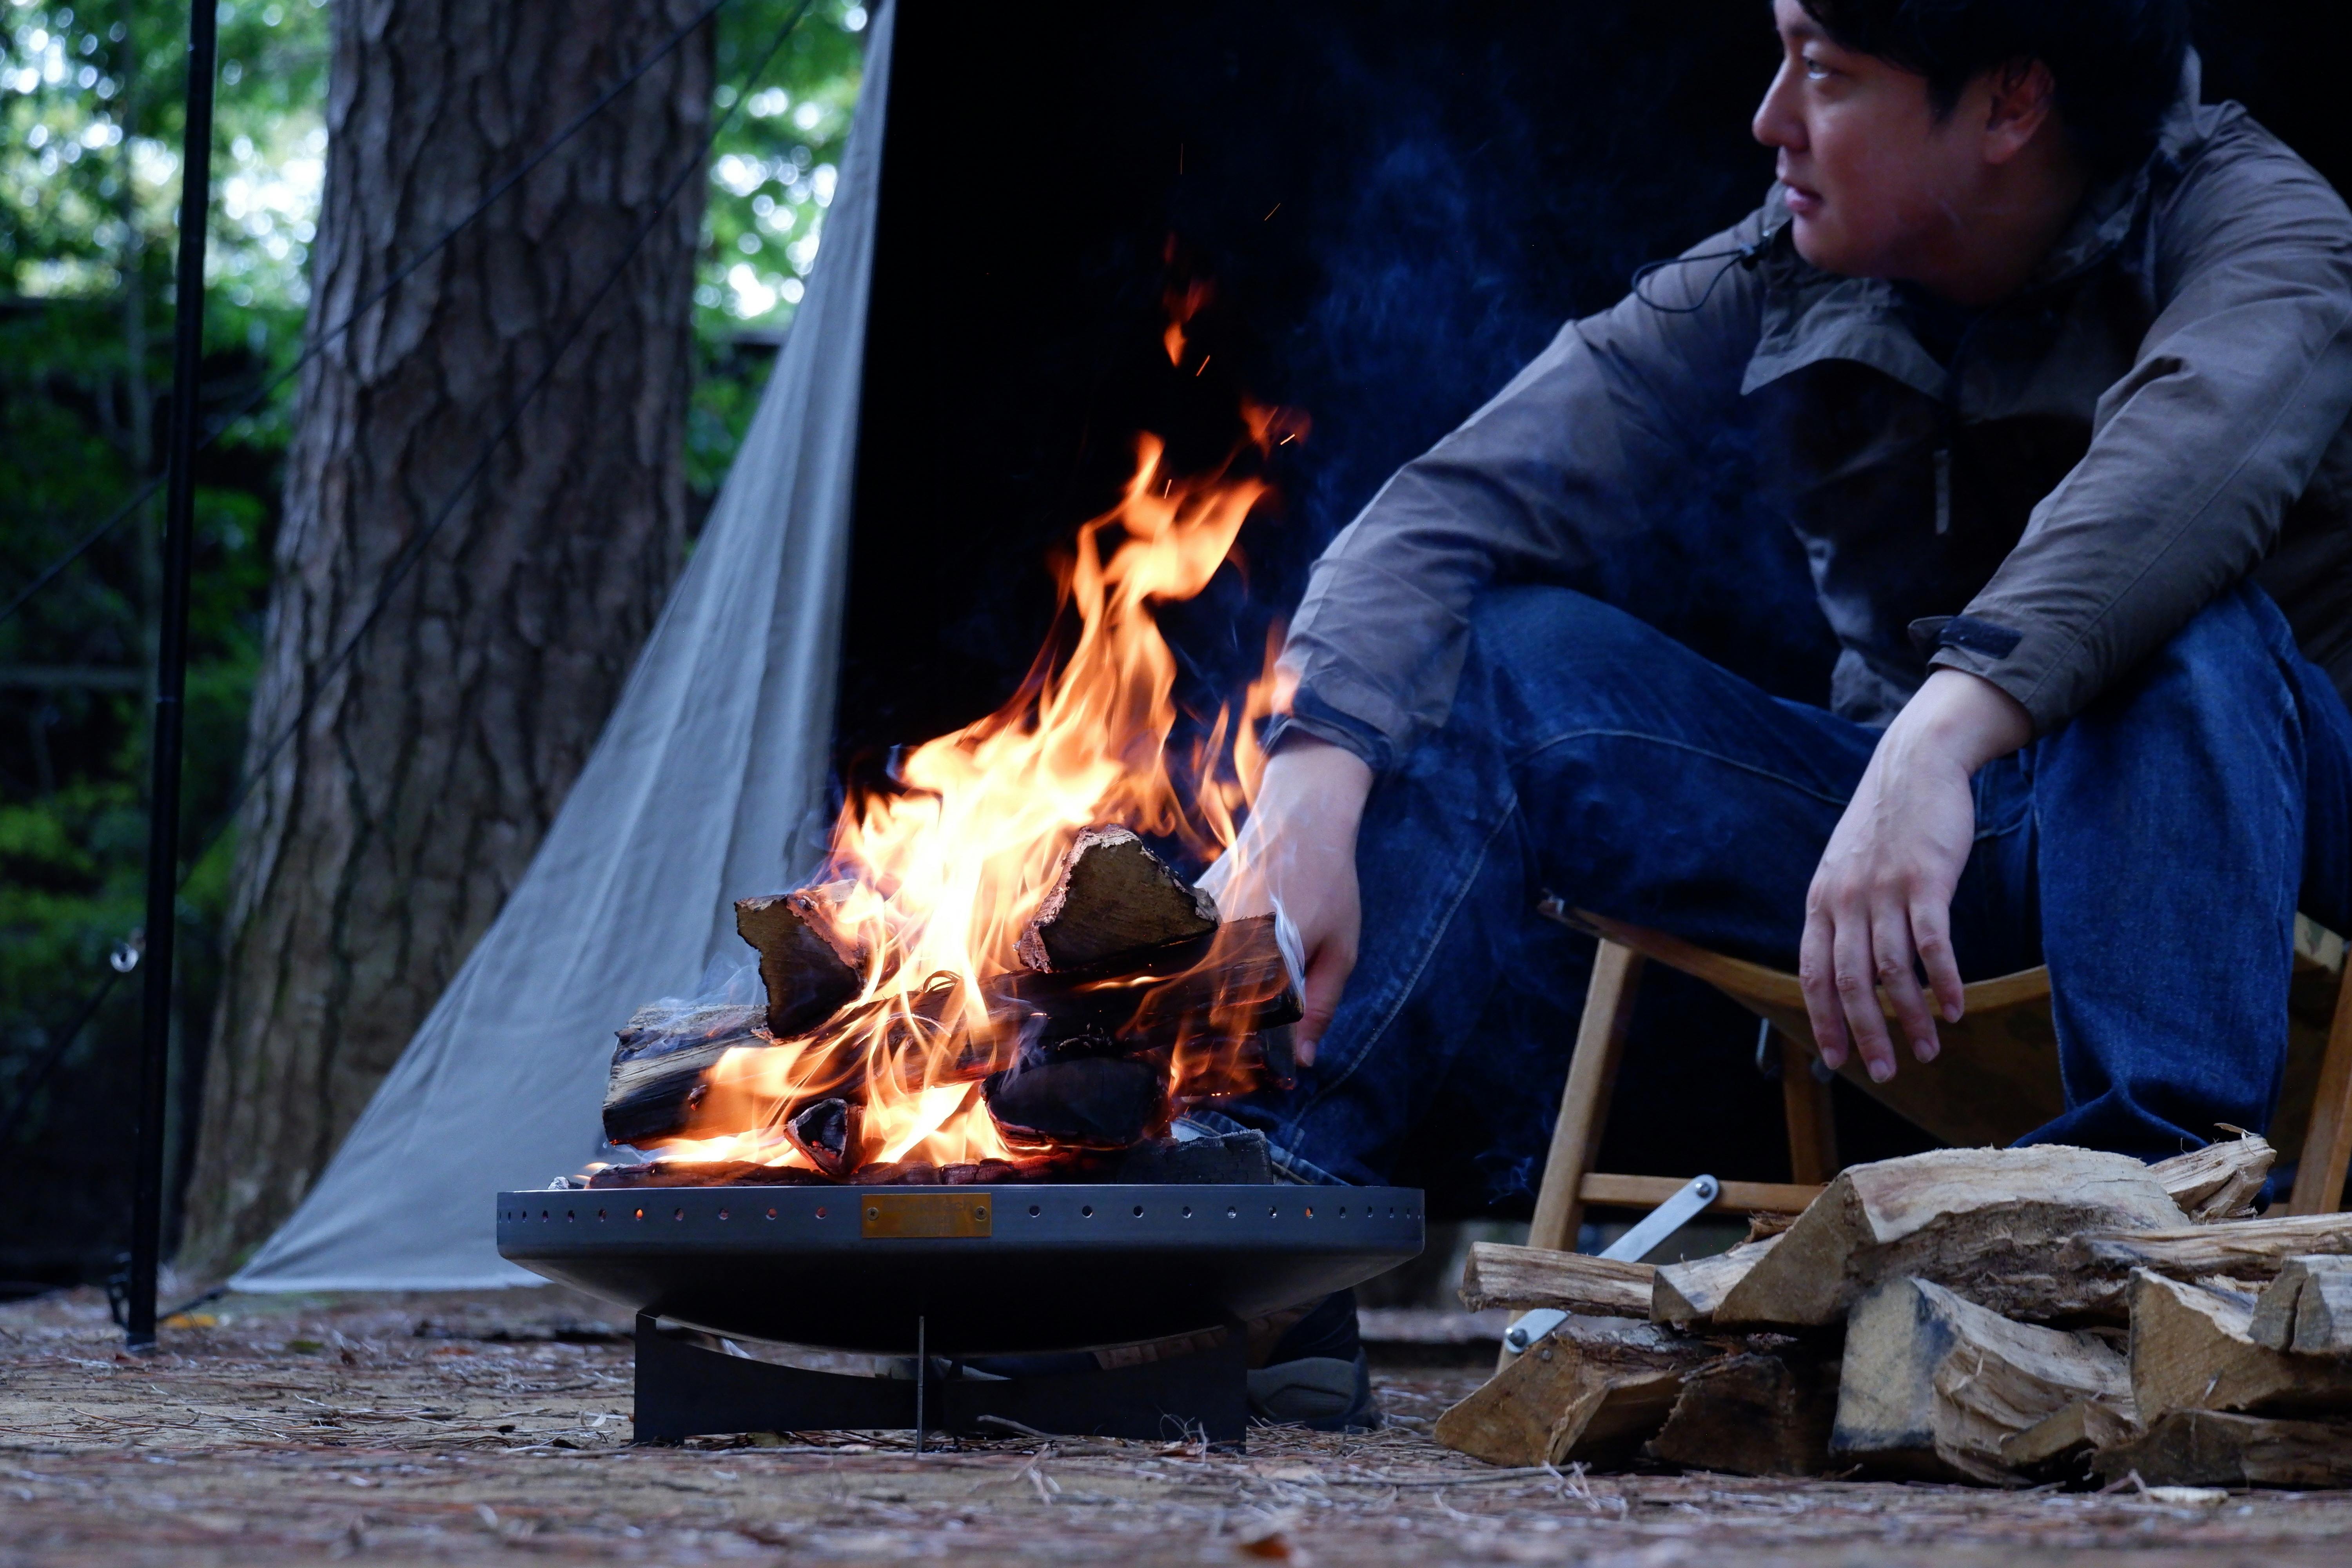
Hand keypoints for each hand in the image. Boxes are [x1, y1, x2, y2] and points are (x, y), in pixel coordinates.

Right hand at [1198, 736, 1372, 1064]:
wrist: (1302, 816)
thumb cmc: (1330, 883)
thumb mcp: (1340, 948)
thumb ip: (1320, 1005)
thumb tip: (1301, 1062)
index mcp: (1265, 949)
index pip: (1237, 1021)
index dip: (1231, 1057)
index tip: (1227, 1082)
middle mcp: (1225, 933)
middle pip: (1202, 1004)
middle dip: (1203, 1038)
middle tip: (1198, 1072)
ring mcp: (1202, 914)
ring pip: (1187, 977)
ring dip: (1191, 1006)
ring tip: (1185, 1037)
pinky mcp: (1192, 900)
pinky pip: (1184, 949)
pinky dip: (1188, 971)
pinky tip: (1191, 985)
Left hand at [1799, 670, 2030, 1082]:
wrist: (1914, 764)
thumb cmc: (1885, 825)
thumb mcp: (1845, 869)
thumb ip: (1843, 915)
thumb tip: (1850, 970)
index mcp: (1822, 902)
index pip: (1812, 975)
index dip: (1824, 1021)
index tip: (1837, 1060)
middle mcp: (1847, 900)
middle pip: (1850, 983)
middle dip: (1867, 1035)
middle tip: (1886, 1072)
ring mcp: (1885, 890)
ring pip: (1892, 971)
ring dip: (1911, 1018)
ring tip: (1929, 1050)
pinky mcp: (1926, 880)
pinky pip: (1932, 943)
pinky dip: (1945, 981)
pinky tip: (1956, 1009)